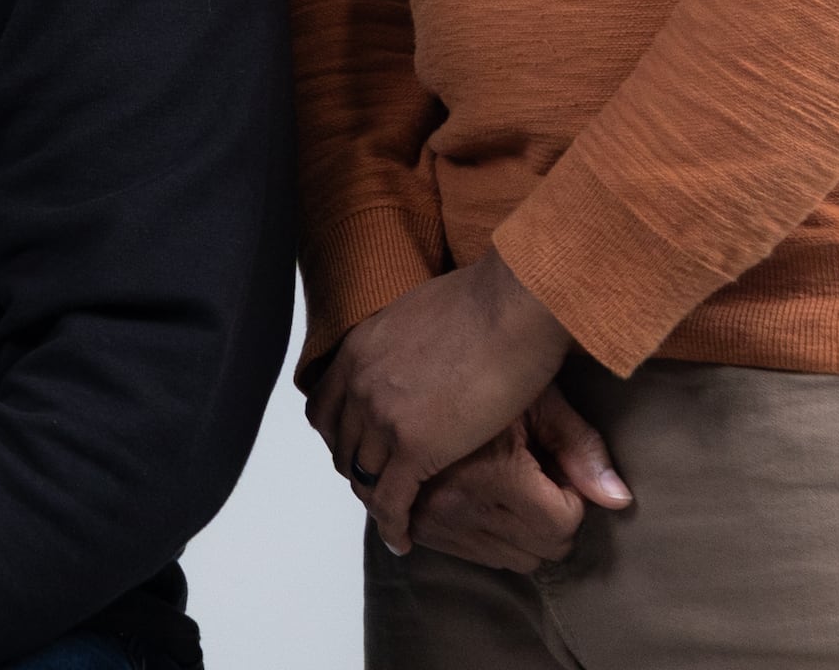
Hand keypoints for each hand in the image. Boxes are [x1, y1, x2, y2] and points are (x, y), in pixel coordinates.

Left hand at [308, 248, 574, 552]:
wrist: (514, 306)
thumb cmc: (487, 300)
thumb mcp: (424, 313)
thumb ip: (407, 339)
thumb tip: (415, 340)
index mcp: (358, 349)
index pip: (324, 407)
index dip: (339, 433)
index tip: (356, 445)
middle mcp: (359, 385)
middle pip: (342, 445)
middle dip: (357, 467)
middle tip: (378, 483)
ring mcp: (382, 418)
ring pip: (364, 476)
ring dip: (375, 497)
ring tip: (393, 513)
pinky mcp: (414, 448)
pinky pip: (391, 501)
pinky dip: (394, 524)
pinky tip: (403, 537)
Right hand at [406, 388, 633, 572]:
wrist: (415, 370)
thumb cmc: (489, 375)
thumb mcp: (539, 401)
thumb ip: (580, 449)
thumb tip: (621, 501)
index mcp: (493, 473)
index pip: (562, 525)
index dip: (573, 498)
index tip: (558, 468)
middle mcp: (460, 506)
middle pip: (542, 551)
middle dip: (553, 519)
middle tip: (540, 477)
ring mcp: (436, 520)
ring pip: (514, 561)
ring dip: (525, 532)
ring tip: (513, 485)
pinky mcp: (420, 527)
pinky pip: (480, 557)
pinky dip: (495, 536)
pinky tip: (489, 497)